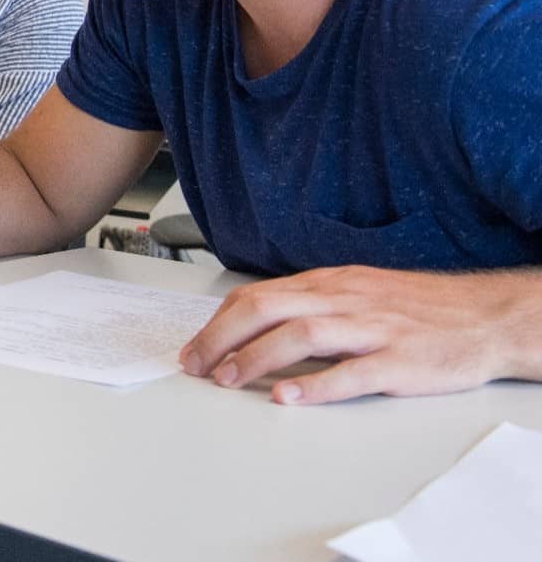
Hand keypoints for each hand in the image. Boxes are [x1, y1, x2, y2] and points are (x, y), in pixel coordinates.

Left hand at [179, 266, 539, 404]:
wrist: (486, 317)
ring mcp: (373, 329)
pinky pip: (352, 372)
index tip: (194, 349)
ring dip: (257, 358)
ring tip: (228, 380)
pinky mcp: (400, 361)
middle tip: (197, 366)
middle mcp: (344, 299)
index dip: (218, 323)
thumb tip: (257, 325)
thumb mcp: (357, 291)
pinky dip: (316, 385)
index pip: (257, 296)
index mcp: (329, 284)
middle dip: (222, 338)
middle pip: (267, 309)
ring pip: (301, 335)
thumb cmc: (418, 308)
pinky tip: (288, 397)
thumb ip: (310, 305)